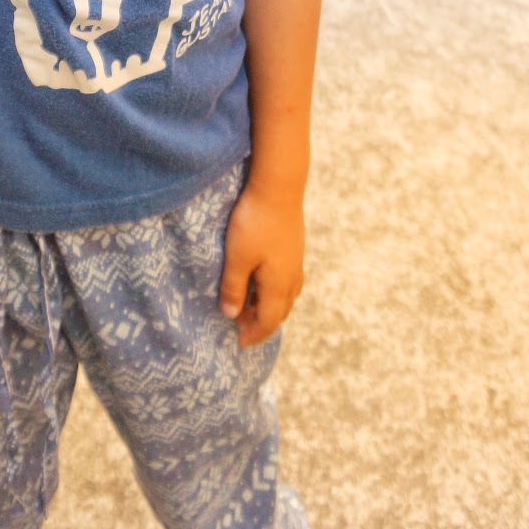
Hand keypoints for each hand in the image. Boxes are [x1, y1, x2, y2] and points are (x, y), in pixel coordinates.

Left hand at [218, 180, 304, 347]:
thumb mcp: (237, 257)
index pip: (268, 321)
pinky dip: (275, 288)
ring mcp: (296, 260)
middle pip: (280, 310)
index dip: (254, 334)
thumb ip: (233, 288)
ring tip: (251, 303)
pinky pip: (288, 278)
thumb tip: (232, 315)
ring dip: (270, 304)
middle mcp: (292, 277)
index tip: (239, 342)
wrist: (279, 186)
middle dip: (262, 321)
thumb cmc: (254, 223)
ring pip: (286, 294)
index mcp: (278, 285)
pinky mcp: (294, 245)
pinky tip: (264, 276)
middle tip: (241, 323)